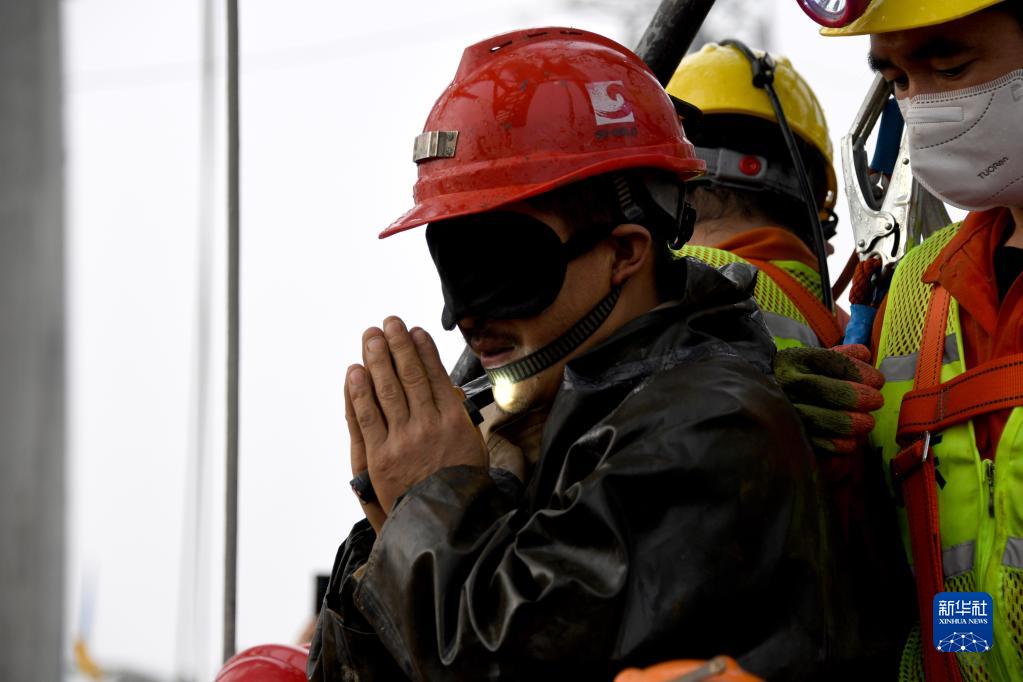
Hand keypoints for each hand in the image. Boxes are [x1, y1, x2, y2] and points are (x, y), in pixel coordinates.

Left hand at [345, 317, 486, 523]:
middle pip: (410, 376)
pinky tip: (355, 372)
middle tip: (388, 323)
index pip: (436, 376)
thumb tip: (445, 391)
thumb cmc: (459, 488)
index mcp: (454, 422)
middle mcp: (428, 426)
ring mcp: (402, 440)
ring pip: (387, 390)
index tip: (414, 331)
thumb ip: (457, 419)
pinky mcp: (380, 457)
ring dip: (377, 359)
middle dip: (398, 345)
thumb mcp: (472, 448)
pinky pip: (366, 417)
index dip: (423, 350)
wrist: (444, 525)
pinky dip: (359, 392)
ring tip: (370, 336)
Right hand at [774, 344, 884, 454]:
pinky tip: (852, 440)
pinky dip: (842, 444)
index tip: (877, 381)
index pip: (831, 363)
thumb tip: (864, 354)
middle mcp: (787, 383)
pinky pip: (821, 444)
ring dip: (853, 424)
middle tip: (876, 401)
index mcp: (796, 360)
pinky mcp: (793, 435)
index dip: (859, 373)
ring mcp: (788, 411)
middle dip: (858, 398)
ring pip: (825, 420)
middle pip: (827, 391)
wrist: (766, 399)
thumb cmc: (803, 377)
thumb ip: (843, 356)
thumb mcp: (816, 360)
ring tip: (867, 422)